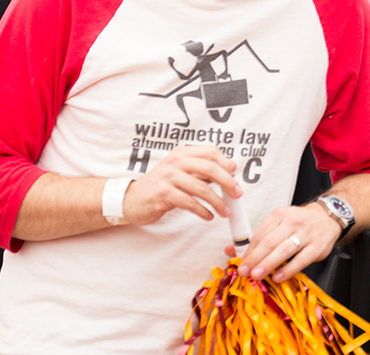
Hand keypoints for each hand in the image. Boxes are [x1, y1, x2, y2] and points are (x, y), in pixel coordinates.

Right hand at [122, 145, 239, 225]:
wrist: (132, 199)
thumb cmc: (161, 186)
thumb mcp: (180, 172)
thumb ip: (200, 170)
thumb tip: (229, 172)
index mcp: (182, 153)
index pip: (211, 153)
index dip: (226, 164)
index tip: (235, 175)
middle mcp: (175, 162)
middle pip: (210, 169)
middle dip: (228, 183)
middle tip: (237, 194)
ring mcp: (168, 177)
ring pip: (202, 188)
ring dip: (217, 202)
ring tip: (224, 211)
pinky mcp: (163, 194)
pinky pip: (190, 203)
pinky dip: (203, 211)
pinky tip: (208, 216)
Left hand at [232, 204, 340, 282]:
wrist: (328, 217)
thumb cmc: (299, 223)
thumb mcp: (278, 223)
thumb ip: (256, 238)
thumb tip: (231, 250)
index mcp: (279, 215)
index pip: (260, 234)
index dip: (248, 251)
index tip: (239, 264)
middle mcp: (293, 222)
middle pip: (270, 242)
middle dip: (255, 258)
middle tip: (244, 272)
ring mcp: (306, 234)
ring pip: (285, 250)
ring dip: (269, 264)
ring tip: (257, 275)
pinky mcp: (317, 246)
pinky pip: (301, 259)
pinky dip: (288, 269)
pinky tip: (278, 277)